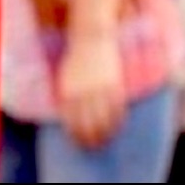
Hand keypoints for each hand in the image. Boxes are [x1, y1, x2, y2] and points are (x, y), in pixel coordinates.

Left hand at [57, 31, 126, 148]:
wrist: (90, 37)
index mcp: (68, 90)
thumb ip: (67, 93)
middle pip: (88, 124)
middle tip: (94, 147)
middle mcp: (83, 92)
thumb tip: (67, 113)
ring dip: (105, 133)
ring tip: (105, 141)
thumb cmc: (77, 57)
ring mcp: (99, 89)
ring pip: (104, 119)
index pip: (72, 121)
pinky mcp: (113, 84)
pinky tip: (117, 126)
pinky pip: (117, 108)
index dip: (77, 135)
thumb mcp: (66, 76)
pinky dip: (118, 120)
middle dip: (91, 138)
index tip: (79, 144)